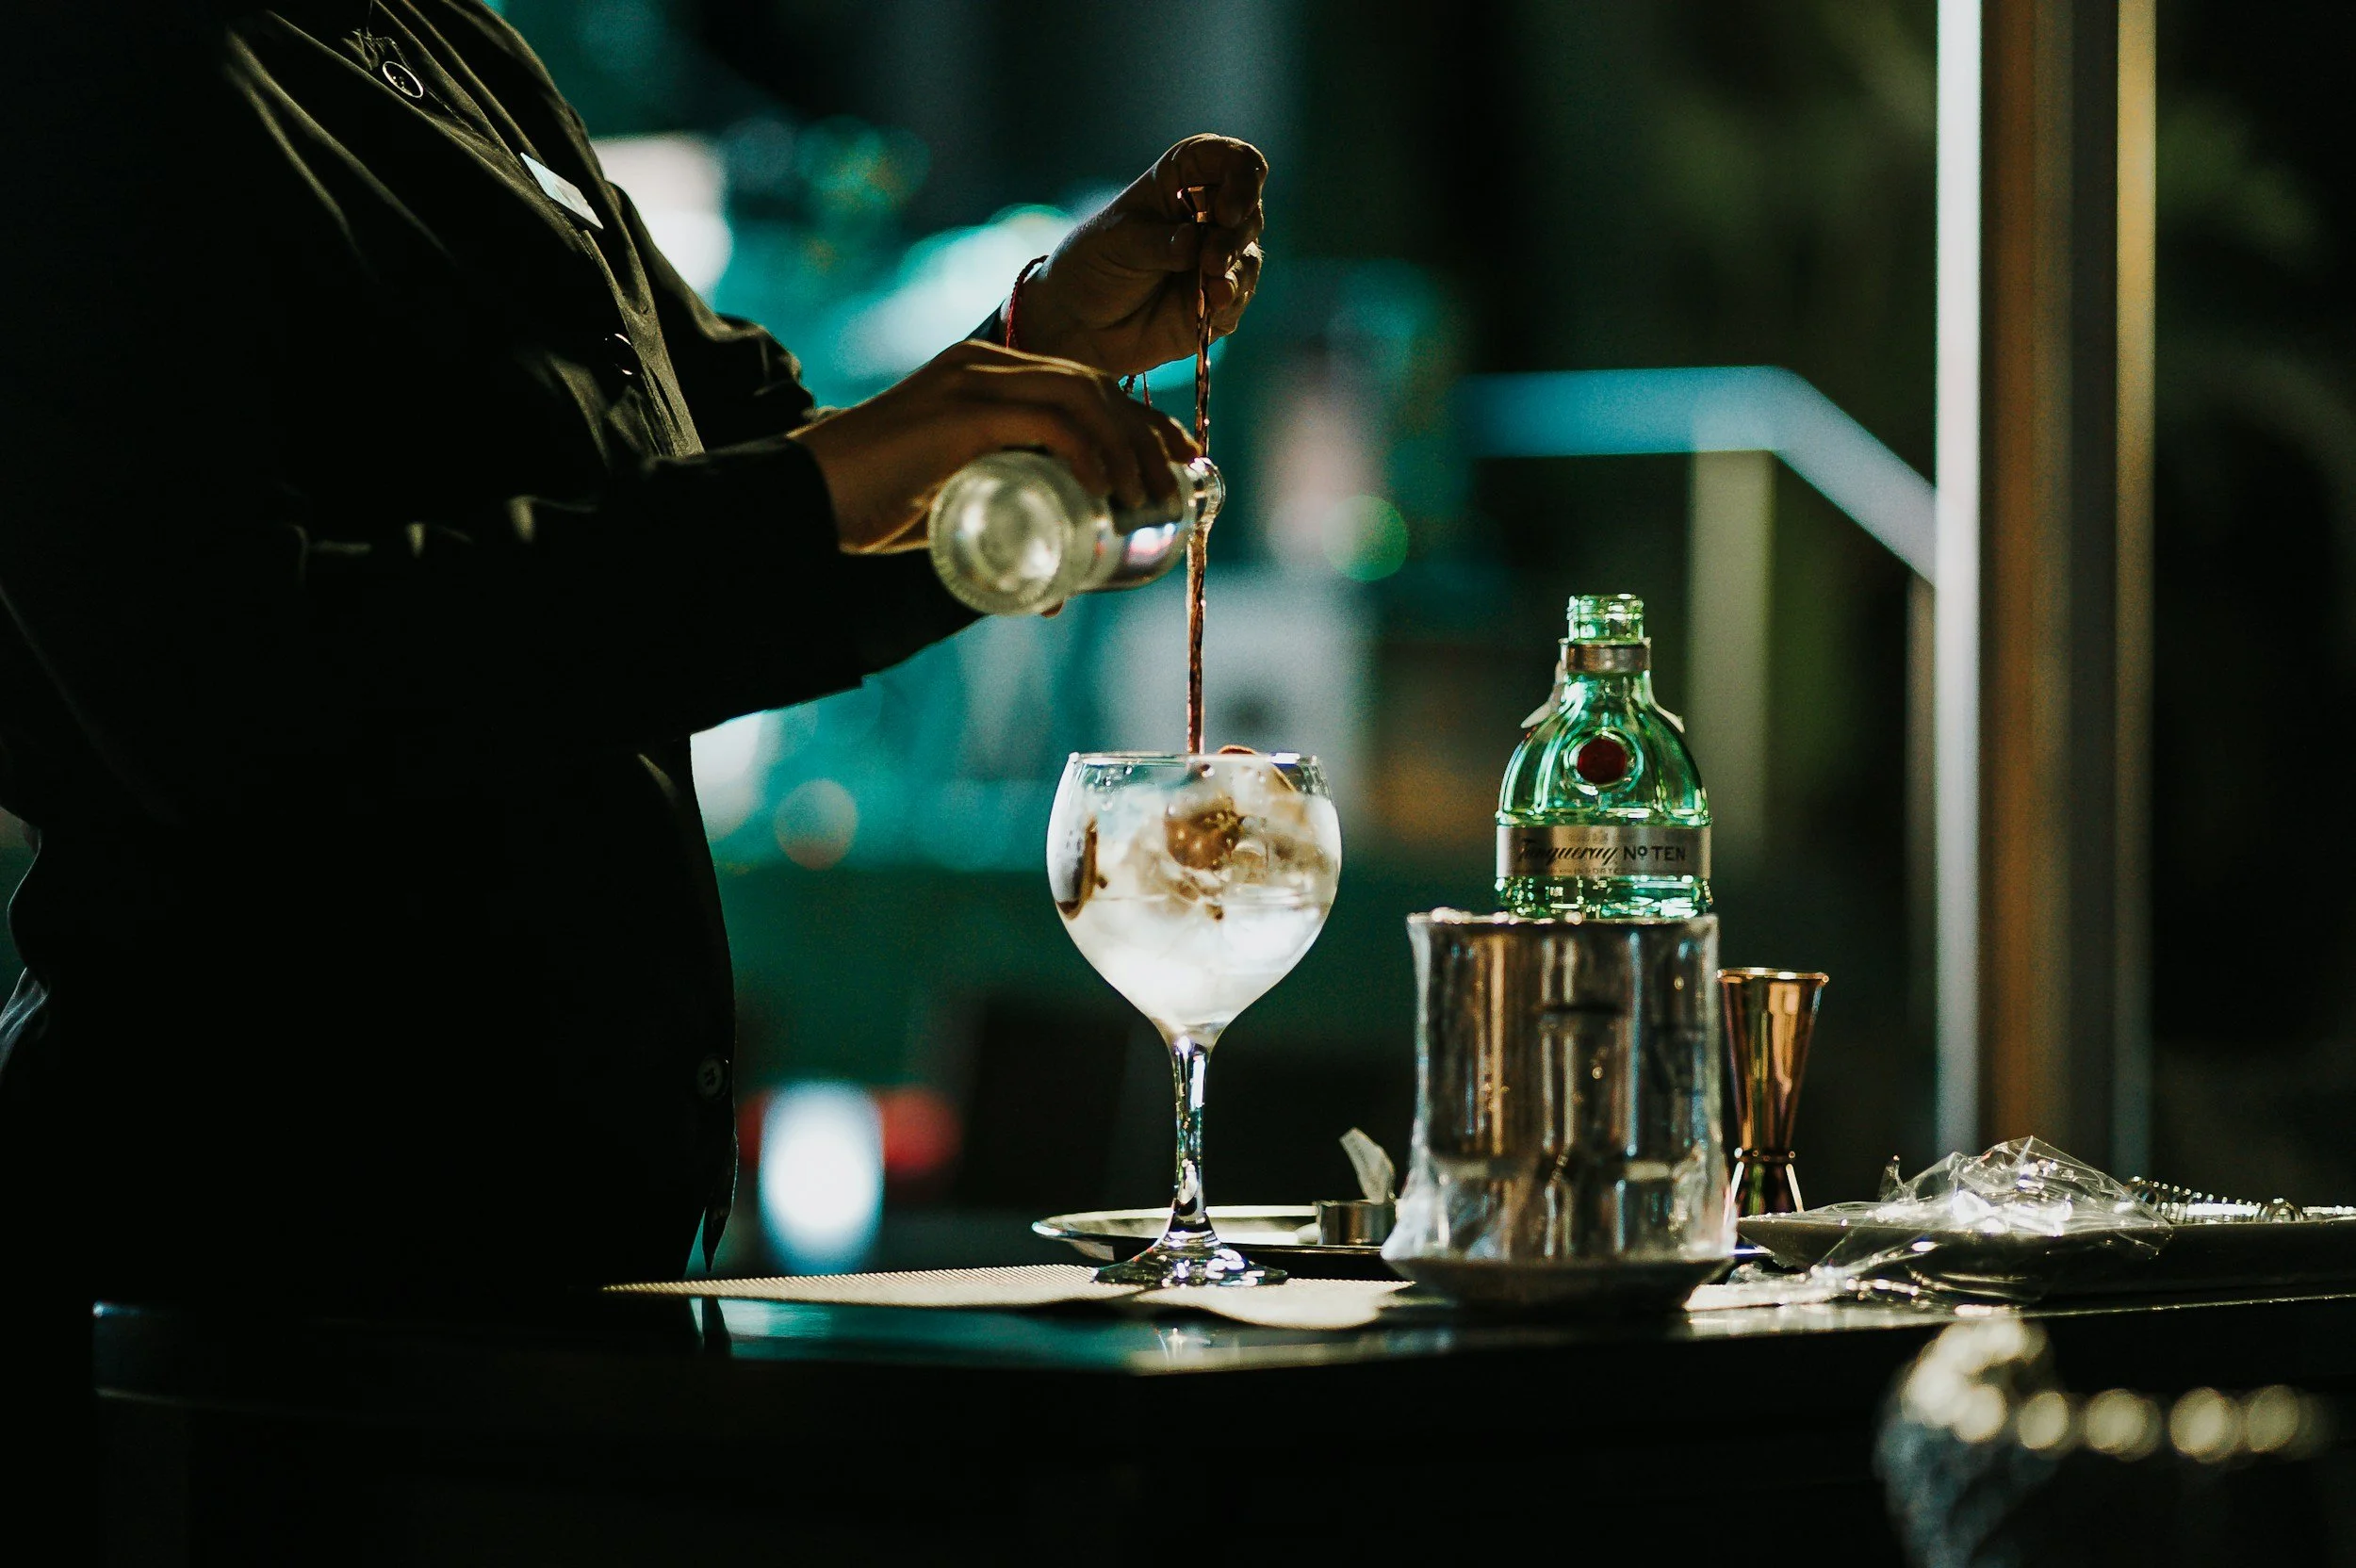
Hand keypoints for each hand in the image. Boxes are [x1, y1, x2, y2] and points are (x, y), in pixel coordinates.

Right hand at [789, 339, 1199, 553]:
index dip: (1141, 423)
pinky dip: (1088, 450)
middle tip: (1175, 491)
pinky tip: (1105, 488)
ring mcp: (972, 381)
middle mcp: (984, 365)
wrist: (798, 500)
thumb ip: (997, 533)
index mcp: (985, 377)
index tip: (1178, 466)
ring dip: (1127, 448)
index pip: (1086, 386)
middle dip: (1149, 436)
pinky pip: (1048, 418)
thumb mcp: (952, 510)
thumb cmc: (867, 510)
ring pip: (1083, 396)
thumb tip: (1052, 593)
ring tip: (1145, 501)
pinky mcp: (961, 408)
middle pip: (1096, 387)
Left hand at [1013, 135, 1267, 376]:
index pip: (1233, 161)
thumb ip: (1159, 243)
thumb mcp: (1119, 242)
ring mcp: (1217, 258)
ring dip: (1235, 266)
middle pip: (1249, 210)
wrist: (1081, 320)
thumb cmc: (1095, 264)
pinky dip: (1232, 297)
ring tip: (1211, 283)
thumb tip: (1196, 243)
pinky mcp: (1220, 299)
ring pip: (1249, 253)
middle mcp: (1208, 215)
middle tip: (1211, 258)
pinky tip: (1215, 302)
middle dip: (1235, 232)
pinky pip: (1240, 294)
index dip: (1242, 178)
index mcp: (1184, 181)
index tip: (1226, 210)